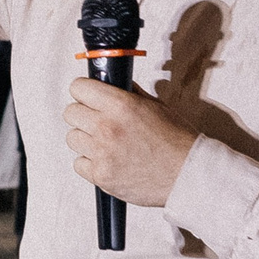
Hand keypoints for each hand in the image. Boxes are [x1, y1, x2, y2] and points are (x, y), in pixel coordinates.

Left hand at [64, 77, 198, 208]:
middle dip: (83, 115)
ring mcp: (102, 153)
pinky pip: (79, 164)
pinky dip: (90, 163)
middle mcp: (107, 127)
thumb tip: (112, 83)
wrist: (188, 175)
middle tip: (98, 122)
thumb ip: (129, 93)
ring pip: (72, 138)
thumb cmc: (177, 141)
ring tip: (106, 144)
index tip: (88, 96)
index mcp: (120, 105)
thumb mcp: (156, 105)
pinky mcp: (101, 175)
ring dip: (86, 139)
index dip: (84, 92)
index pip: (79, 88)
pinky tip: (108, 161)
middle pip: (70, 113)